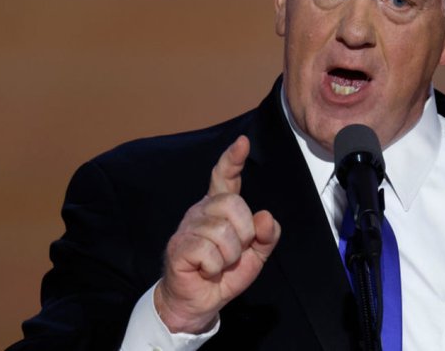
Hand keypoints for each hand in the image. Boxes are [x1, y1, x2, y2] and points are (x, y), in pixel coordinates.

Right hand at [154, 135, 280, 332]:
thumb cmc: (225, 273)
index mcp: (220, 208)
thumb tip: (265, 217)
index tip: (242, 143)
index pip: (225, 177)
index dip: (233, 159)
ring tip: (219, 264)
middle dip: (244, 233)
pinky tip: (206, 270)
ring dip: (230, 257)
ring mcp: (188, 227)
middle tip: (234, 252)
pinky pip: (209, 252)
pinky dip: (215, 267)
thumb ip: (266, 236)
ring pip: (223, 232)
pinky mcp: (178, 246)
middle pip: (233, 204)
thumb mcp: (255, 255)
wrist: (200, 302)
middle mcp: (201, 210)